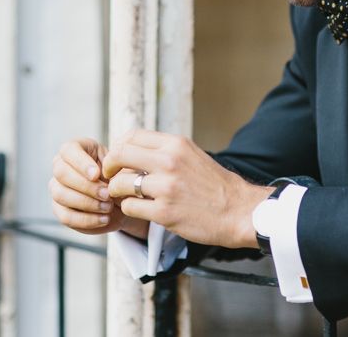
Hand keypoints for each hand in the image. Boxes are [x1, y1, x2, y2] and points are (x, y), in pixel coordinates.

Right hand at [50, 138, 148, 238]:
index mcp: (74, 148)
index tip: (97, 174)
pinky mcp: (59, 209)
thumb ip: (111, 165)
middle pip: (62, 174)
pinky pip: (66, 217)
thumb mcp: (118, 163)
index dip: (81, 163)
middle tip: (107, 194)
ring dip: (86, 203)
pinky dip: (86, 220)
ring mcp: (56, 188)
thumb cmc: (117, 172)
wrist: (120, 194)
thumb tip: (103, 176)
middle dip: (86, 186)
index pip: (68, 150)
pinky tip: (104, 219)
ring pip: (61, 195)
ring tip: (108, 207)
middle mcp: (60, 166)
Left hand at [102, 129, 272, 247]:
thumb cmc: (213, 184)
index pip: (131, 135)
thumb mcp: (191, 154)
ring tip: (126, 196)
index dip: (118, 147)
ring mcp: (166, 187)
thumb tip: (133, 147)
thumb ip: (165, 149)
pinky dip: (129, 208)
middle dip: (109, 166)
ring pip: (120, 183)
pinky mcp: (165, 212)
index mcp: (176, 144)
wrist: (238, 210)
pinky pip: (130, 207)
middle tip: (111, 177)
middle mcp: (169, 161)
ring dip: (118, 191)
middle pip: (120, 154)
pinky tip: (139, 209)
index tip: (117, 159)